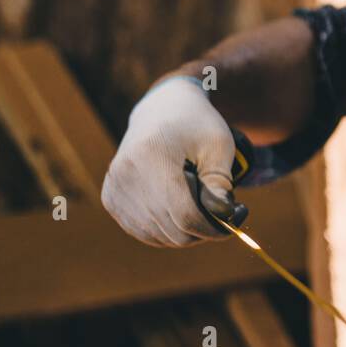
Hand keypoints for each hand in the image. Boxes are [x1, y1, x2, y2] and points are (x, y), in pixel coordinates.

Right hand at [101, 76, 237, 245]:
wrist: (161, 109)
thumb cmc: (196, 125)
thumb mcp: (219, 144)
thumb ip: (221, 181)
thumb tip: (223, 216)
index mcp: (151, 156)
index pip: (185, 214)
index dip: (214, 227)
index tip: (235, 221)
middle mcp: (125, 175)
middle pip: (172, 230)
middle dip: (204, 230)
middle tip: (223, 214)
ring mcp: (114, 189)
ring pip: (159, 237)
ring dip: (186, 232)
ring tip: (202, 207)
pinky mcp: (110, 199)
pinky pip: (144, 232)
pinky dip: (167, 230)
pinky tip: (181, 210)